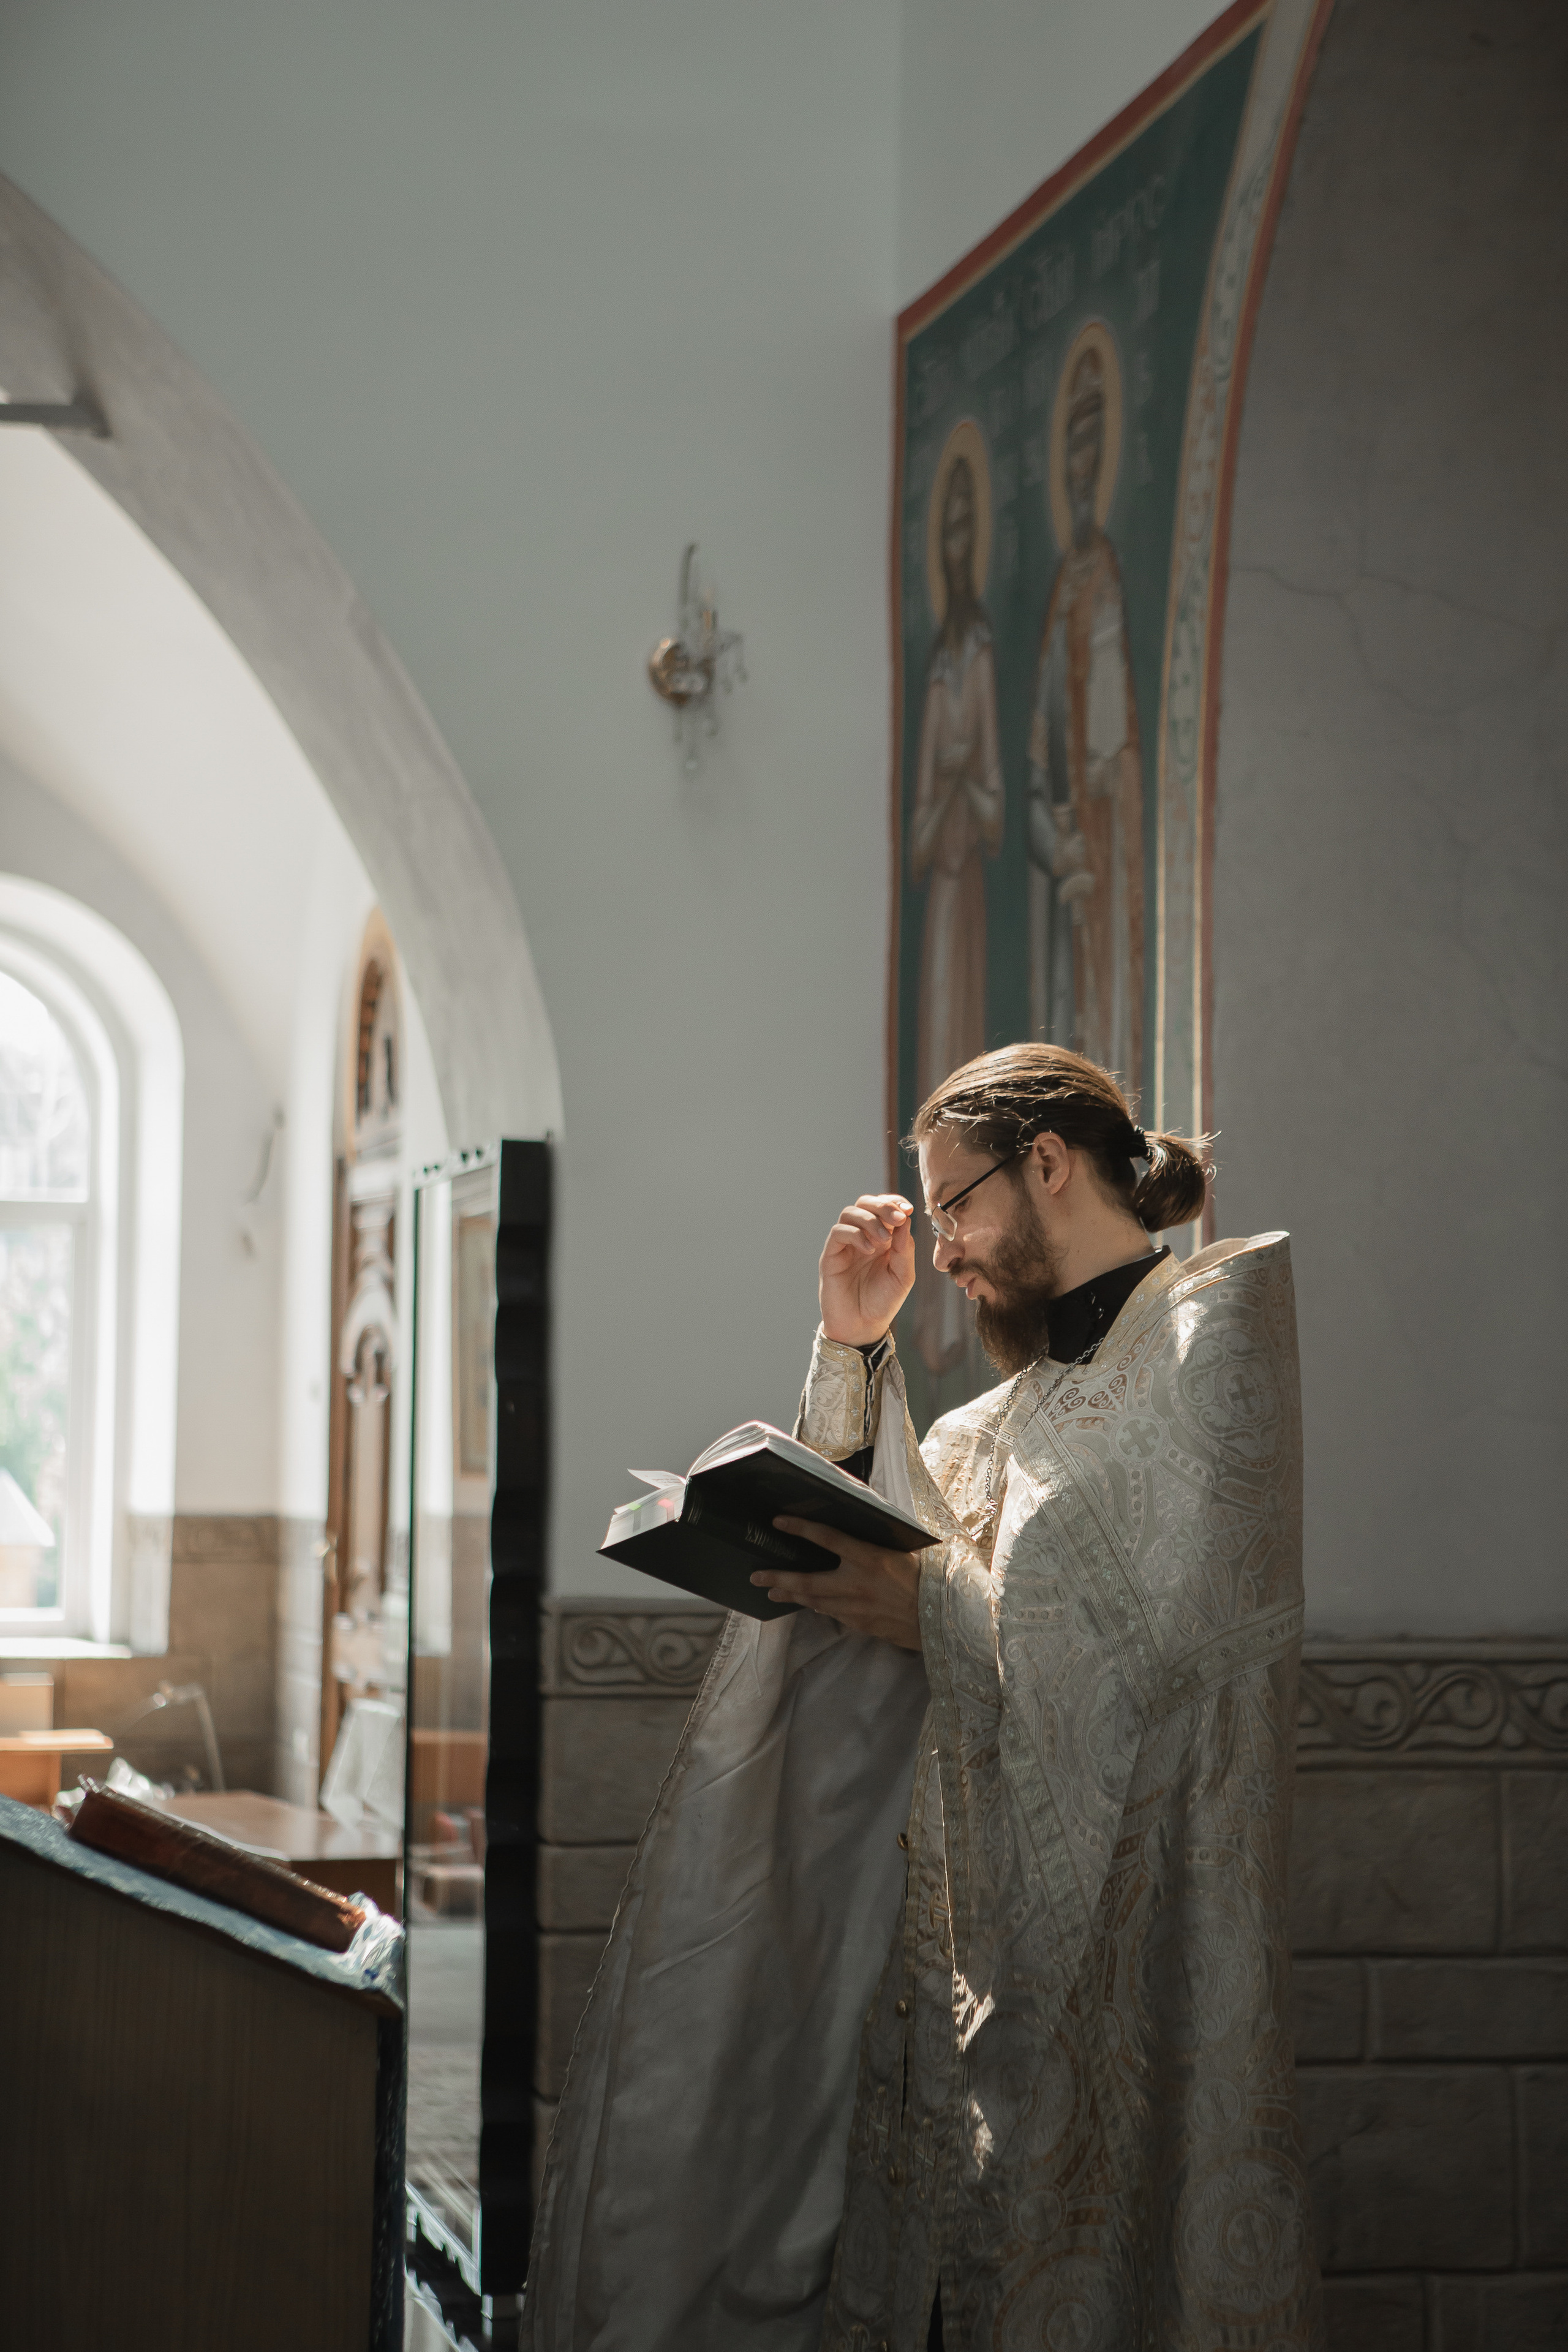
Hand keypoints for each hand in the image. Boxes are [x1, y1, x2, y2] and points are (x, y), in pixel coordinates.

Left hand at [751, 1519, 921, 1649]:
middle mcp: (857, 1584)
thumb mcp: (907, 1551)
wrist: (944, 1620)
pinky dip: (817, 1607)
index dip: (801, 1528)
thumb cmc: (930, 1579)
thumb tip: (863, 1531)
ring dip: (791, 1596)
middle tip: (757, 1576)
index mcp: (870, 1558)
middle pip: (807, 1580)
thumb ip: (881, 1543)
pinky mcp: (861, 1625)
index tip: (779, 1521)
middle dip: (779, 1578)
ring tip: (772, 1592)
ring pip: (815, 1601)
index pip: (827, 1538)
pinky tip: (808, 1604)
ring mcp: (857, 1608)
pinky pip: (832, 1614)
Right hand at [819, 1193, 915, 1346]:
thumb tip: (905, 1219)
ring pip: (850, 1213)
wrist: (862, 1327)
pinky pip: (838, 1232)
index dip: (894, 1202)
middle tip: (898, 1218)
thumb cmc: (883, 1302)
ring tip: (883, 1240)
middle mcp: (862, 1237)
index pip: (884, 1208)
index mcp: (882, 1238)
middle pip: (865, 1203)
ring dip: (870, 1220)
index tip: (908, 1209)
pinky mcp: (831, 1256)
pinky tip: (869, 1249)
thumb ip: (905, 1248)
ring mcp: (845, 1245)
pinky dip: (855, 1234)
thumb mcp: (903, 1275)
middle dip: (883, 1206)